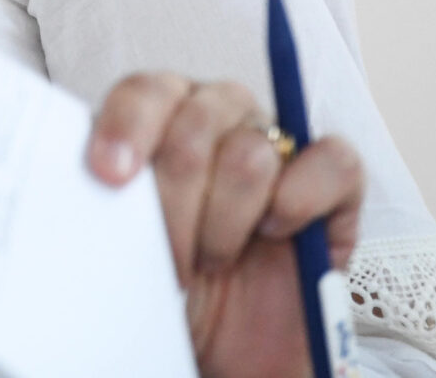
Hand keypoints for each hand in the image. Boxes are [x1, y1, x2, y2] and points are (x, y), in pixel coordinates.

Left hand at [85, 73, 364, 377]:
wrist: (224, 344)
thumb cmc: (171, 286)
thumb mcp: (126, 243)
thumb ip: (115, 199)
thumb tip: (101, 175)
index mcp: (160, 117)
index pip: (144, 92)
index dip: (127, 128)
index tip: (110, 177)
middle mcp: (216, 116)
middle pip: (195, 123)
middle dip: (177, 203)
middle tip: (170, 257)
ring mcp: (277, 142)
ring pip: (252, 153)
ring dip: (226, 223)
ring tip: (212, 258)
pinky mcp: (334, 180)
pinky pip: (332, 161)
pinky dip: (300, 200)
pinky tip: (273, 233)